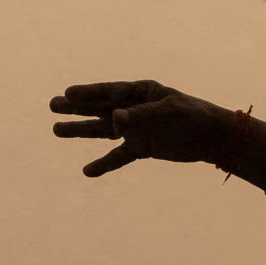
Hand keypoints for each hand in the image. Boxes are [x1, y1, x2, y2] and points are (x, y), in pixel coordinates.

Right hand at [50, 79, 234, 179]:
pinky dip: (104, 164)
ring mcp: (135, 128)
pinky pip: (118, 156)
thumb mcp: (169, 111)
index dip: (88, 93)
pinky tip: (87, 172)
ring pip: (102, 130)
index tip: (68, 93)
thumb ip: (141, 115)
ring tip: (56, 131)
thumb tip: (114, 119)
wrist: (213, 137)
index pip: (109, 92)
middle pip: (99, 108)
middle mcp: (133, 108)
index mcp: (140, 92)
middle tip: (53, 105)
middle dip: (76, 107)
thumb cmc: (194, 115)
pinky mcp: (141, 147)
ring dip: (80, 131)